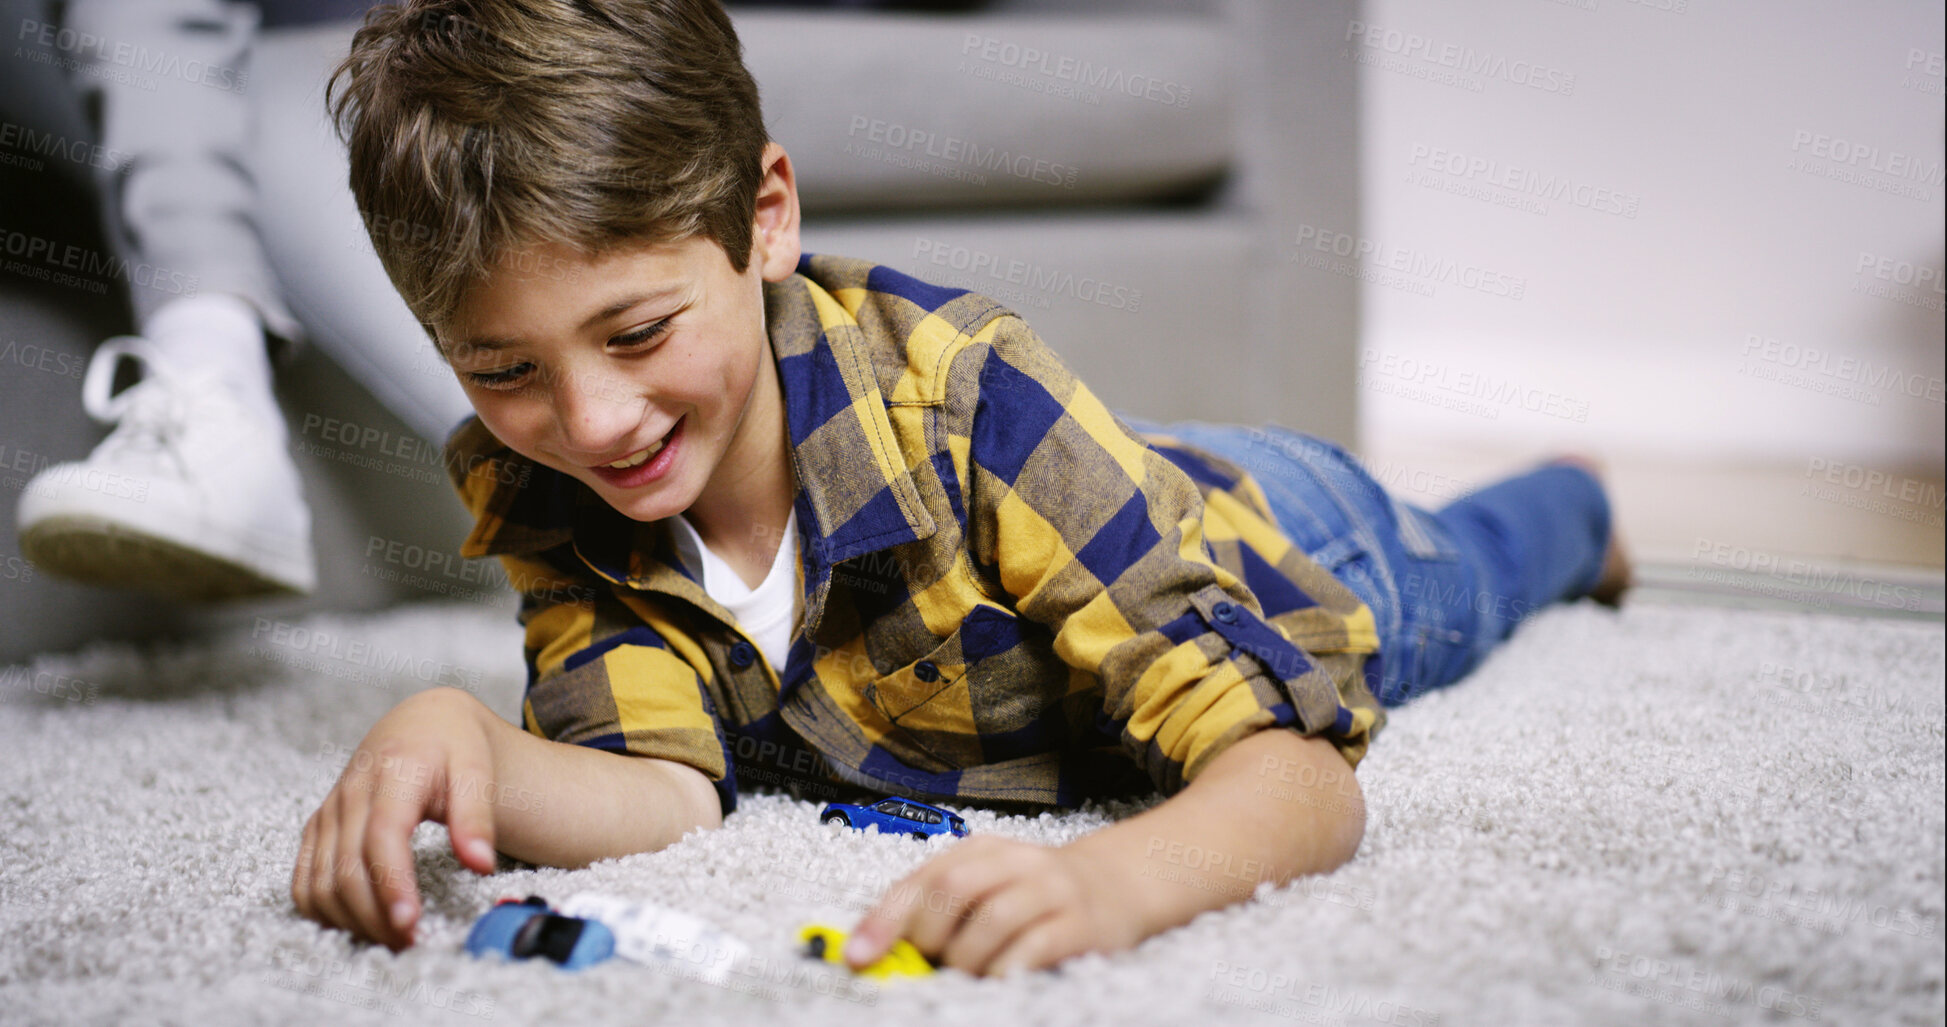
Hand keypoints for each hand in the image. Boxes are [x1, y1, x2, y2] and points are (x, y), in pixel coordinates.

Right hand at [291, 687, 500, 949]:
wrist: (419, 722)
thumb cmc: (452, 745)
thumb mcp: (477, 768)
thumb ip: (478, 816)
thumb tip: (481, 864)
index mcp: (393, 772)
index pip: (382, 836)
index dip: (391, 883)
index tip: (409, 922)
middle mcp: (351, 793)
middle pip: (347, 868)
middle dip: (376, 914)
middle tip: (411, 942)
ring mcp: (329, 812)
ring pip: (320, 881)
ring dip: (351, 920)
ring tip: (392, 938)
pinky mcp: (317, 827)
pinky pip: (304, 879)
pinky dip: (324, 910)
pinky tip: (357, 923)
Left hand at [845, 835, 1140, 976]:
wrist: (1117, 886)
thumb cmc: (1034, 896)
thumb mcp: (986, 887)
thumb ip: (936, 910)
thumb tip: (874, 952)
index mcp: (981, 850)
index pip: (921, 879)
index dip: (884, 920)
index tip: (858, 958)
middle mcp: (1016, 861)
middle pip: (952, 890)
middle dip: (930, 937)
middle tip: (934, 963)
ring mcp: (1051, 890)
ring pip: (991, 921)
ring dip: (967, 960)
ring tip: (969, 975)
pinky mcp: (1081, 924)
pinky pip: (1033, 948)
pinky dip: (1006, 971)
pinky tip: (1000, 980)